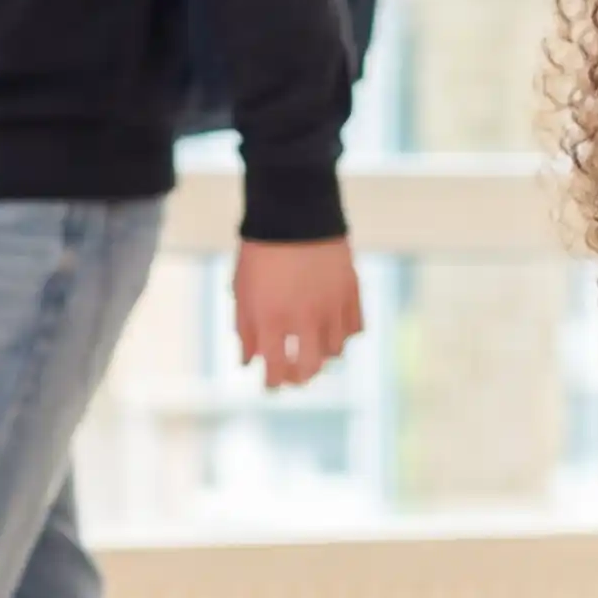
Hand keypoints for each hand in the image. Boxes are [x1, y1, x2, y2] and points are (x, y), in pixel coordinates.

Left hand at [237, 235, 364, 390]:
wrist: (294, 212)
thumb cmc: (260, 253)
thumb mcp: (242, 292)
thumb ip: (246, 330)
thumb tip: (248, 362)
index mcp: (272, 318)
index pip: (275, 368)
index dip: (273, 383)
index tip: (270, 385)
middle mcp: (305, 318)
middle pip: (310, 368)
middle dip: (300, 377)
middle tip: (293, 375)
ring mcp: (332, 306)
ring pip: (335, 351)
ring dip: (322, 355)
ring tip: (312, 346)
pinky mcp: (352, 292)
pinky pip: (354, 328)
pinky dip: (344, 334)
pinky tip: (332, 327)